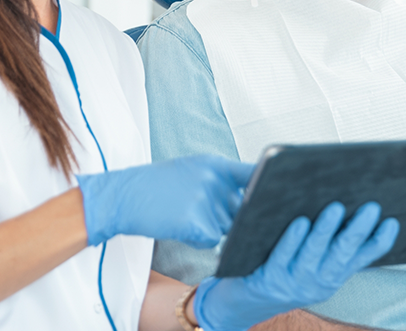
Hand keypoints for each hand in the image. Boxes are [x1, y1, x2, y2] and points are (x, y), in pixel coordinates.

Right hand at [76, 156, 253, 246]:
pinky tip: (179, 226)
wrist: (125, 195)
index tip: (280, 192)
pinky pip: (210, 241)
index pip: (253, 174)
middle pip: (242, 208)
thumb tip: (248, 198)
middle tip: (205, 211)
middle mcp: (215, 180)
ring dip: (211, 228)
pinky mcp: (195, 222)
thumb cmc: (158, 184)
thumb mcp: (192, 169)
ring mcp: (206, 200)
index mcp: (216, 164)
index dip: (268, 184)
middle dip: (232, 216)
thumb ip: (220, 180)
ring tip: (184, 214)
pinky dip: (198, 240)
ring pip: (226, 227)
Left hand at [194, 201, 398, 330]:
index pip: (361, 259)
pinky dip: (292, 240)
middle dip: (357, 230)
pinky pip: (283, 257)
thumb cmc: (280, 270)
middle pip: (341, 254)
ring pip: (314, 255)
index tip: (392, 221)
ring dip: (326, 231)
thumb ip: (327, 242)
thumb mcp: (311, 261)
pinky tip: (299, 222)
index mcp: (331, 276)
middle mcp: (317, 282)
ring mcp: (294, 283)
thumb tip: (343, 202)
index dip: (378, 242)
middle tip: (371, 207)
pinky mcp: (268, 280)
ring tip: (335, 207)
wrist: (241, 301)